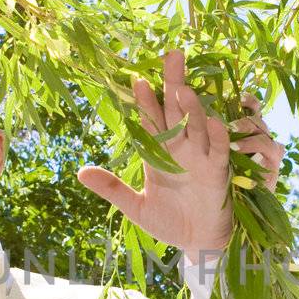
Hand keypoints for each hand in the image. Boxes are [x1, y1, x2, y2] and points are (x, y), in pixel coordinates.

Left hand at [76, 49, 282, 260]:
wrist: (197, 244)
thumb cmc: (168, 222)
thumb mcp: (135, 207)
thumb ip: (112, 188)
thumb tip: (80, 172)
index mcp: (159, 153)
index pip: (151, 120)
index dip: (145, 101)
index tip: (137, 79)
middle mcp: (181, 149)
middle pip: (177, 110)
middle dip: (174, 83)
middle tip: (172, 54)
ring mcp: (201, 158)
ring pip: (196, 126)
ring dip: (191, 108)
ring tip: (182, 88)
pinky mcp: (218, 172)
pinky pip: (218, 150)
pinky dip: (216, 136)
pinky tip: (212, 120)